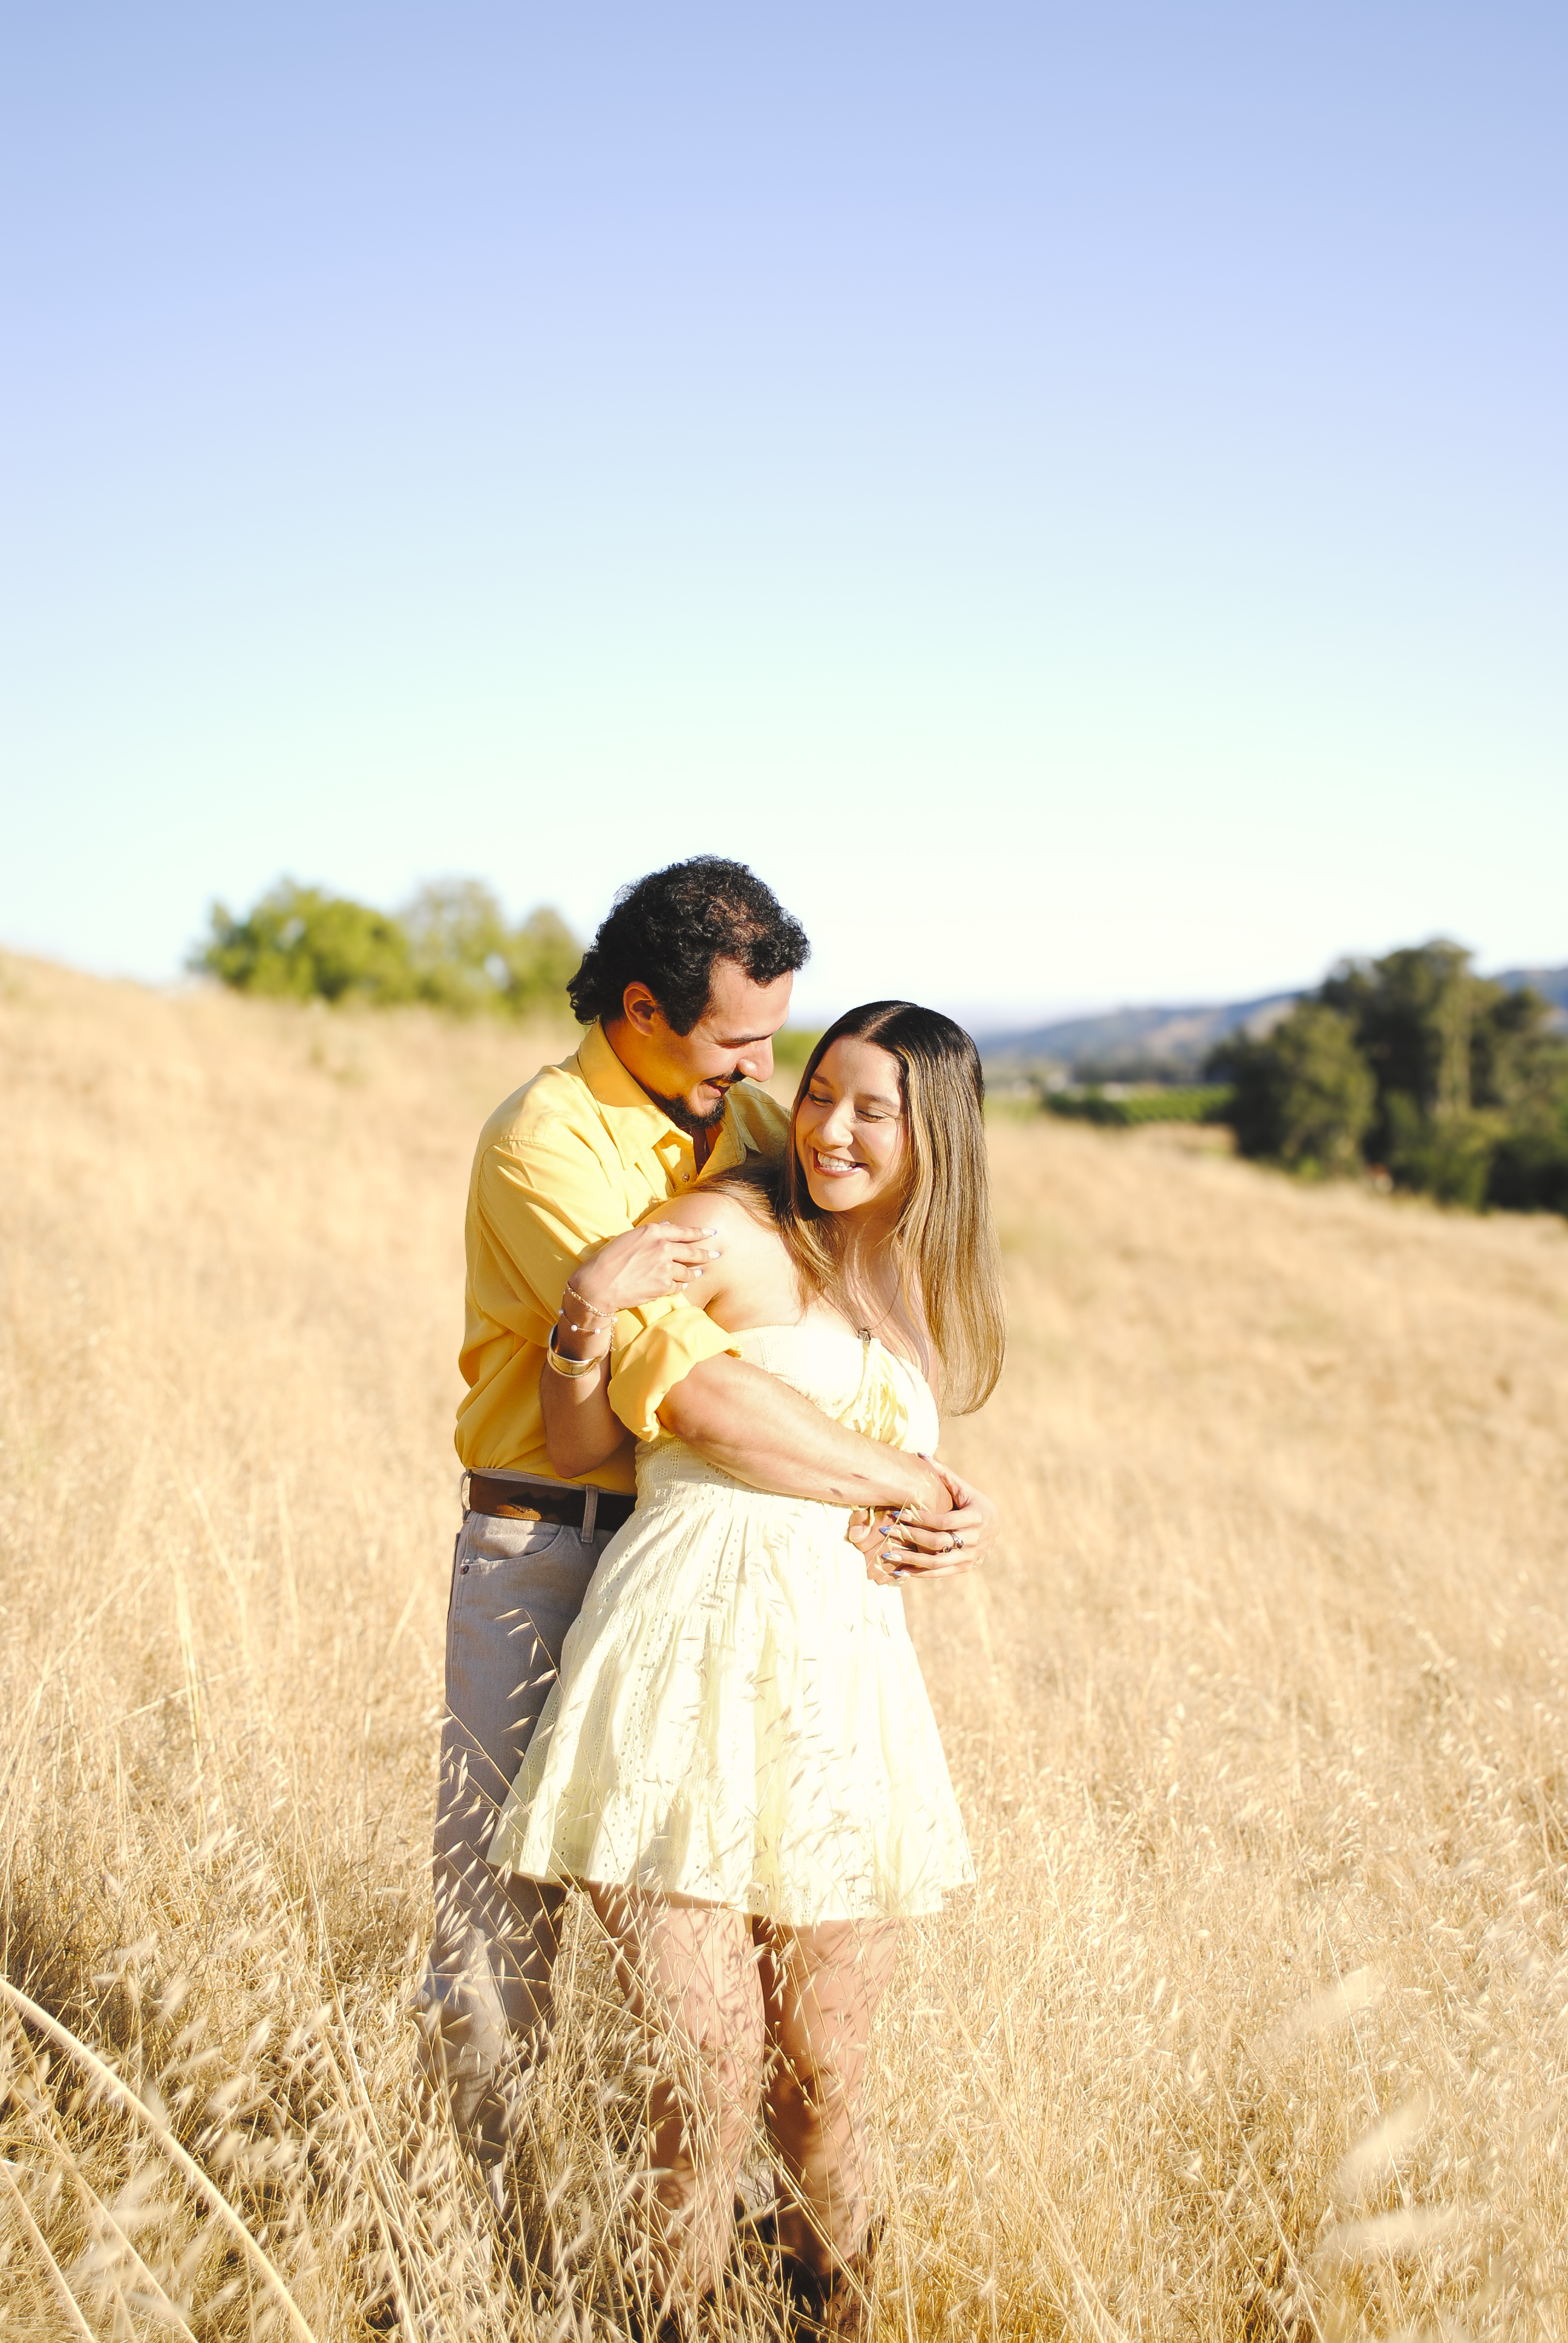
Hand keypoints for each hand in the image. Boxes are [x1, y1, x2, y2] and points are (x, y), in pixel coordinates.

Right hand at [565, 1222, 722, 1322]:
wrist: (599, 1284)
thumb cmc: (608, 1259)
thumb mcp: (628, 1238)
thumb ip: (650, 1232)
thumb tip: (668, 1226)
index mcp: (653, 1232)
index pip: (683, 1231)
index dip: (699, 1233)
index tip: (710, 1233)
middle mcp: (662, 1247)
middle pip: (691, 1251)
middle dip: (706, 1254)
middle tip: (716, 1255)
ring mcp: (664, 1267)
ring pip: (687, 1271)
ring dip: (695, 1272)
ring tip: (700, 1273)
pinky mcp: (663, 1286)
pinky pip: (678, 1286)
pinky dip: (681, 1286)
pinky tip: (684, 1285)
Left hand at [854, 1463, 999, 1584]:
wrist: (995, 1526)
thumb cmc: (973, 1502)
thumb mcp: (963, 1488)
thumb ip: (943, 1474)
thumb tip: (921, 1454)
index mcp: (977, 1517)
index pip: (945, 1521)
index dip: (922, 1519)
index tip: (900, 1514)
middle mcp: (975, 1540)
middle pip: (938, 1543)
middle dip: (911, 1537)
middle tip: (887, 1531)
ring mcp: (970, 1556)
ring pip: (937, 1562)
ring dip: (910, 1559)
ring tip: (887, 1554)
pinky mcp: (964, 1567)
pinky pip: (939, 1573)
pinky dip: (918, 1573)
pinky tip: (898, 1571)